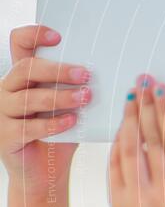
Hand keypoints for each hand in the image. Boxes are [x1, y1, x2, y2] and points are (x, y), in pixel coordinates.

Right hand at [0, 25, 90, 194]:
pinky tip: (72, 121)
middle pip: (26, 68)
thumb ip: (80, 88)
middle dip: (58, 70)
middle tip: (85, 74)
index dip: (33, 35)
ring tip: (85, 97)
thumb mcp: (72, 106)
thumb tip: (112, 71)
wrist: (46, 172)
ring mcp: (3, 113)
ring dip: (60, 96)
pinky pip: (28, 126)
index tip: (58, 36)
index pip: (19, 44)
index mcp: (23, 77)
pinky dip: (52, 123)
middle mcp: (8, 90)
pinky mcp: (5, 136)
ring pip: (28, 97)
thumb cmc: (62, 133)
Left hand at [109, 75, 164, 206]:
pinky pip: (116, 162)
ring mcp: (137, 199)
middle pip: (152, 140)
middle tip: (143, 82)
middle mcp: (164, 195)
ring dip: (129, 118)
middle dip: (146, 107)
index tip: (161, 88)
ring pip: (129, 148)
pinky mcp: (116, 201)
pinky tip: (124, 123)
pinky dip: (119, 139)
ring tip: (131, 97)